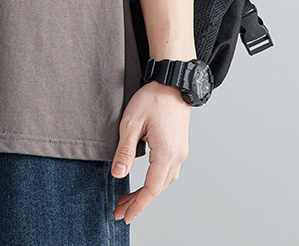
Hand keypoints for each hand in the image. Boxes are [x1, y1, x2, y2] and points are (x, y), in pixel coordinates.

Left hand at [109, 80, 190, 223]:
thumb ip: (125, 151)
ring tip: (128, 199)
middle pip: (158, 189)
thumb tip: (118, 174)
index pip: (151, 188)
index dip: (138, 205)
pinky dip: (156, 182)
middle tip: (121, 211)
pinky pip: (168, 172)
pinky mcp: (179, 146)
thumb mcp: (131, 123)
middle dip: (139, 202)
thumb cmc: (152, 99)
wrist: (172, 82)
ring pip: (164, 182)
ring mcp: (180, 152)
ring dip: (147, 192)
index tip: (125, 216)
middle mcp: (177, 156)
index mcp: (166, 153)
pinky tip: (145, 182)